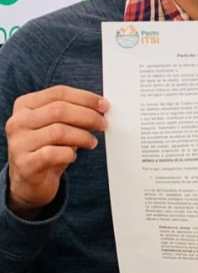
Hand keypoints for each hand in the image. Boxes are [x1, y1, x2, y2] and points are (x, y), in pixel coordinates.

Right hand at [5, 86, 107, 217]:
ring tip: (92, 142)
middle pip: (60, 110)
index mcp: (25, 105)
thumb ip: (73, 112)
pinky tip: (74, 155)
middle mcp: (18, 122)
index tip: (104, 105)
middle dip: (88, 116)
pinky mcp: (24, 164)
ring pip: (59, 131)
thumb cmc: (48, 147)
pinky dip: (70, 153)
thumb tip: (101, 108)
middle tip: (103, 124)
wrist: (30, 180)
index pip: (59, 93)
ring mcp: (18, 143)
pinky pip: (53, 154)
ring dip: (83, 136)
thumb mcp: (57, 125)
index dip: (85, 98)